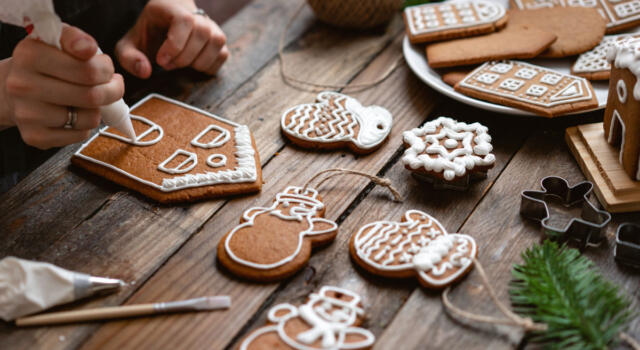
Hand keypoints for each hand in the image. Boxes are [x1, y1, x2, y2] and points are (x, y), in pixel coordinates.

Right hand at [2, 26, 123, 149]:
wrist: (14, 90)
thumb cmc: (46, 63)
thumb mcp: (58, 41)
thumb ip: (76, 39)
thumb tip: (88, 48)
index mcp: (30, 55)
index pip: (88, 69)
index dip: (106, 69)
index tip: (105, 68)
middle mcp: (24, 85)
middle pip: (92, 96)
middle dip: (112, 91)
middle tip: (112, 85)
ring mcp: (27, 113)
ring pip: (89, 118)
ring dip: (97, 109)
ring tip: (88, 100)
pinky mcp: (34, 136)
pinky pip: (80, 135)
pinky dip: (85, 126)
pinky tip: (74, 114)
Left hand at [115, 0, 228, 77]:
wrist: (164, 24)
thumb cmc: (148, 34)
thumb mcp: (130, 44)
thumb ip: (130, 58)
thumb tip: (145, 71)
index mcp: (170, 7)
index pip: (184, 21)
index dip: (175, 44)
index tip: (161, 61)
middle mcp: (196, 14)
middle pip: (202, 33)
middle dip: (184, 57)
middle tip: (168, 65)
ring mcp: (211, 26)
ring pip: (216, 43)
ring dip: (198, 62)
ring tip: (181, 64)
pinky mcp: (219, 39)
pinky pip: (223, 54)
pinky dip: (209, 66)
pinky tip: (193, 65)